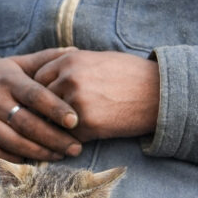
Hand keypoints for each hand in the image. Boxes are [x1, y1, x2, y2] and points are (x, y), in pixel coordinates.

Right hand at [0, 48, 82, 162]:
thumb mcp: (16, 63)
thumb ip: (44, 59)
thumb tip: (76, 50)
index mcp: (8, 81)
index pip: (35, 96)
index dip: (55, 109)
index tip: (74, 120)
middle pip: (27, 124)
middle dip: (54, 138)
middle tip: (75, 148)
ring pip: (14, 142)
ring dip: (39, 152)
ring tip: (60, 155)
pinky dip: (15, 160)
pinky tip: (33, 161)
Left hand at [32, 50, 159, 140]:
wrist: (159, 94)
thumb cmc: (129, 76)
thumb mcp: (97, 59)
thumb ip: (70, 66)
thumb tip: (43, 77)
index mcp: (70, 60)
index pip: (37, 79)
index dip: (42, 91)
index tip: (50, 99)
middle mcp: (69, 79)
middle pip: (41, 101)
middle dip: (48, 110)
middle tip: (57, 117)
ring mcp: (76, 102)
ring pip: (51, 120)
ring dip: (59, 126)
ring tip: (75, 125)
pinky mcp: (86, 124)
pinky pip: (67, 136)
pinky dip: (75, 138)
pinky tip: (91, 132)